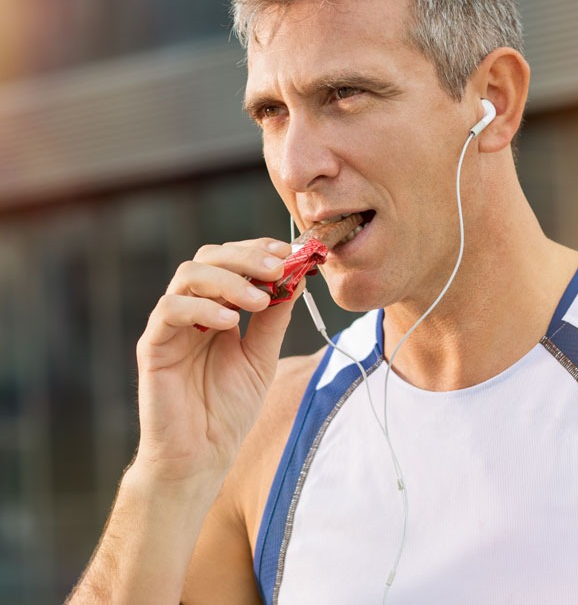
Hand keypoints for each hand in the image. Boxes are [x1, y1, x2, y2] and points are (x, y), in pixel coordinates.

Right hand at [133, 238, 295, 484]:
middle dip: (246, 257)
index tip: (288, 252)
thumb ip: (275, 318)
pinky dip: (200, 307)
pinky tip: (230, 322)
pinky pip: (169, 310)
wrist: (202, 456)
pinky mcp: (153, 345)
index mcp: (218, 307)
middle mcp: (192, 309)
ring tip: (258, 300)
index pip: (232, 261)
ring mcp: (170, 325)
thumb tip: (295, 277)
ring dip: (228, 279)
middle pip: (209, 257)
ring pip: (188, 274)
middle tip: (277, 268)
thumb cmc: (230, 409)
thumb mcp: (262, 356)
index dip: (258, 250)